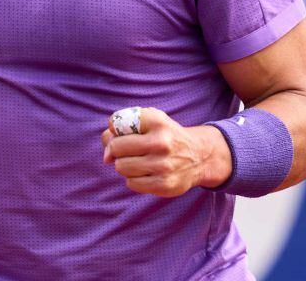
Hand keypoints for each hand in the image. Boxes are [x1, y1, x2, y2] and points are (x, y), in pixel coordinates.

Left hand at [100, 107, 230, 196]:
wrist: (199, 156)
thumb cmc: (166, 137)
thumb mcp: (150, 121)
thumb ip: (121, 128)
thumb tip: (106, 157)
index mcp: (157, 121)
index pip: (117, 122)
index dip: (115, 129)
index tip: (124, 132)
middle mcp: (161, 142)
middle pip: (116, 148)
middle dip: (117, 150)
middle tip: (130, 150)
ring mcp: (163, 165)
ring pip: (122, 167)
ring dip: (126, 165)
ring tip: (139, 161)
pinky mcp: (164, 185)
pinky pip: (131, 183)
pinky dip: (134, 179)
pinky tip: (146, 173)